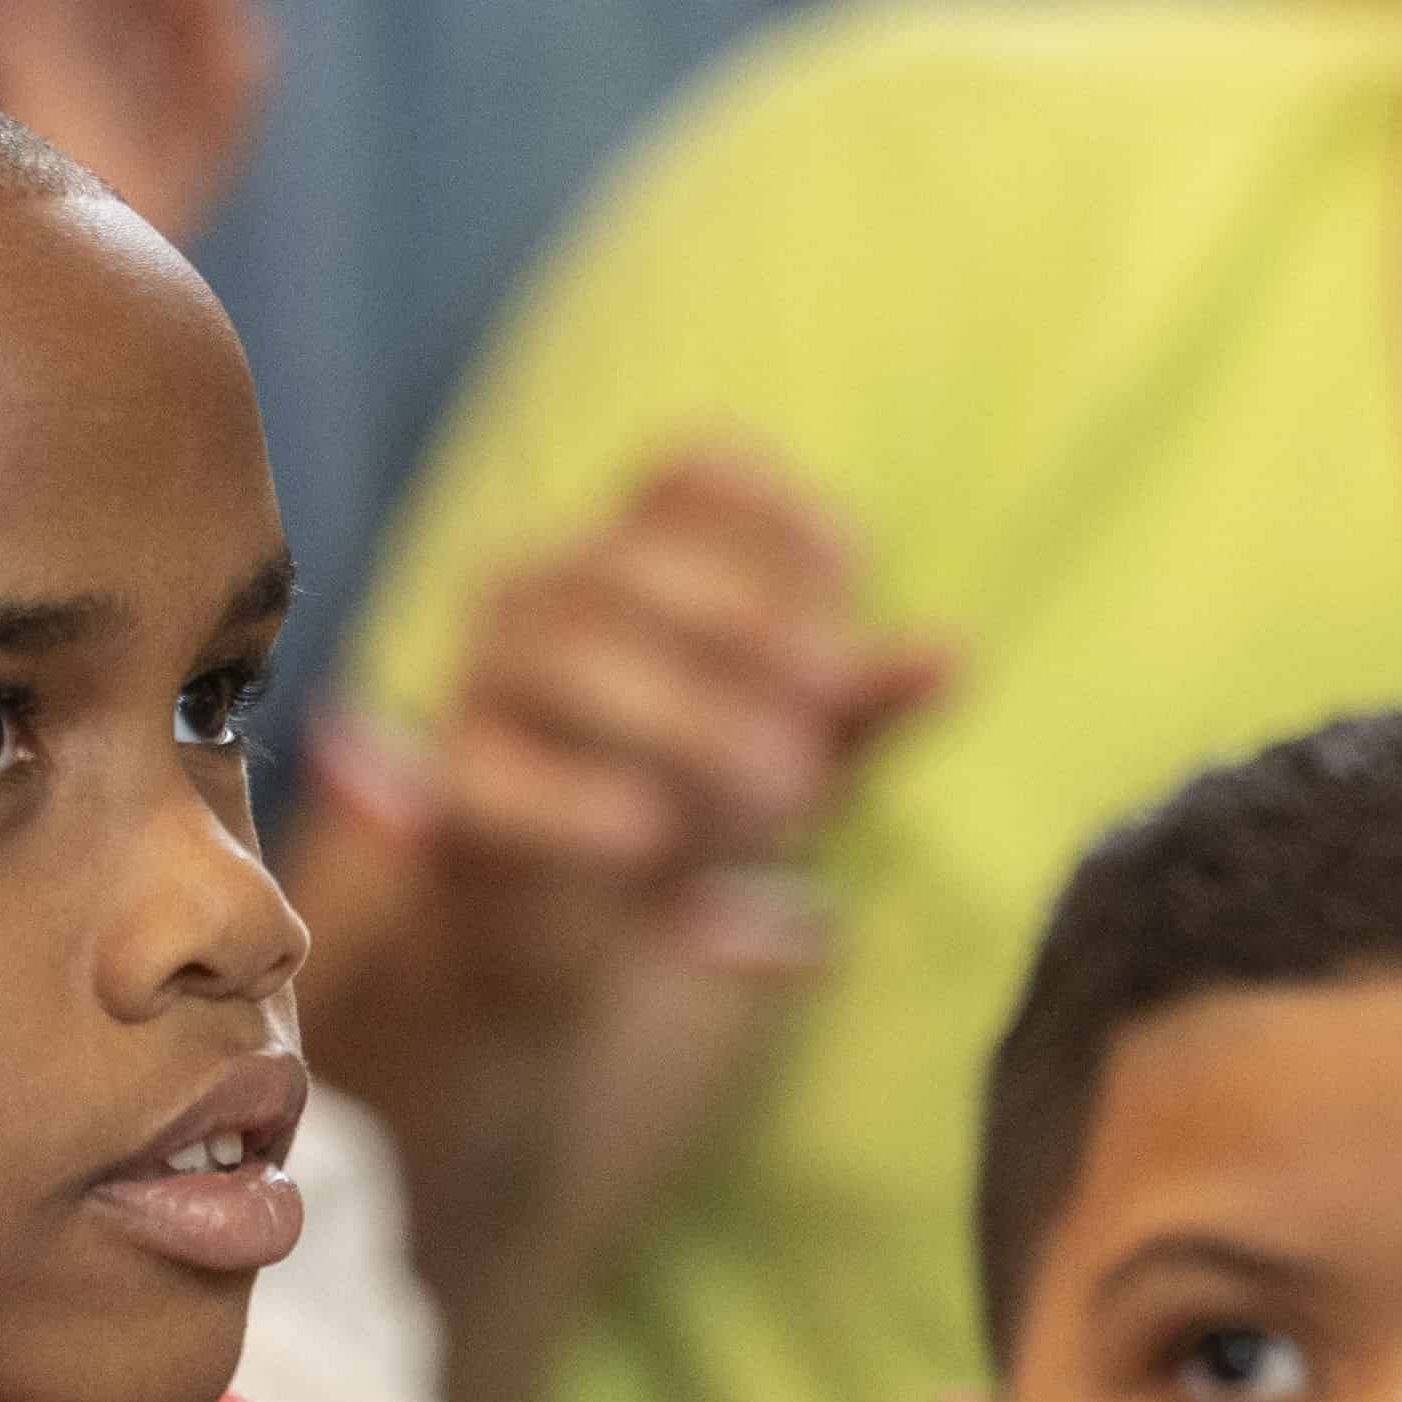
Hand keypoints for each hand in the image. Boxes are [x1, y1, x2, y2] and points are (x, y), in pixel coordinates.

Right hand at [298, 446, 949, 1028]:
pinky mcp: (454, 783)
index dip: (775, 514)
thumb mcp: (800, 742)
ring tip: (786, 793)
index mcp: (635, 554)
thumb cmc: (703, 795)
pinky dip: (573, 802)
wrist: (583, 927)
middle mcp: (547, 593)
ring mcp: (484, 680)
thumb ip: (858, 699)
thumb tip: (947, 654)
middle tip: (829, 707)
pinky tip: (648, 835)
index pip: (691, 473)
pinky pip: (494, 777)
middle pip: (635, 564)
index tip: (848, 581)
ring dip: (688, 718)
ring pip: (568, 657)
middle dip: (747, 628)